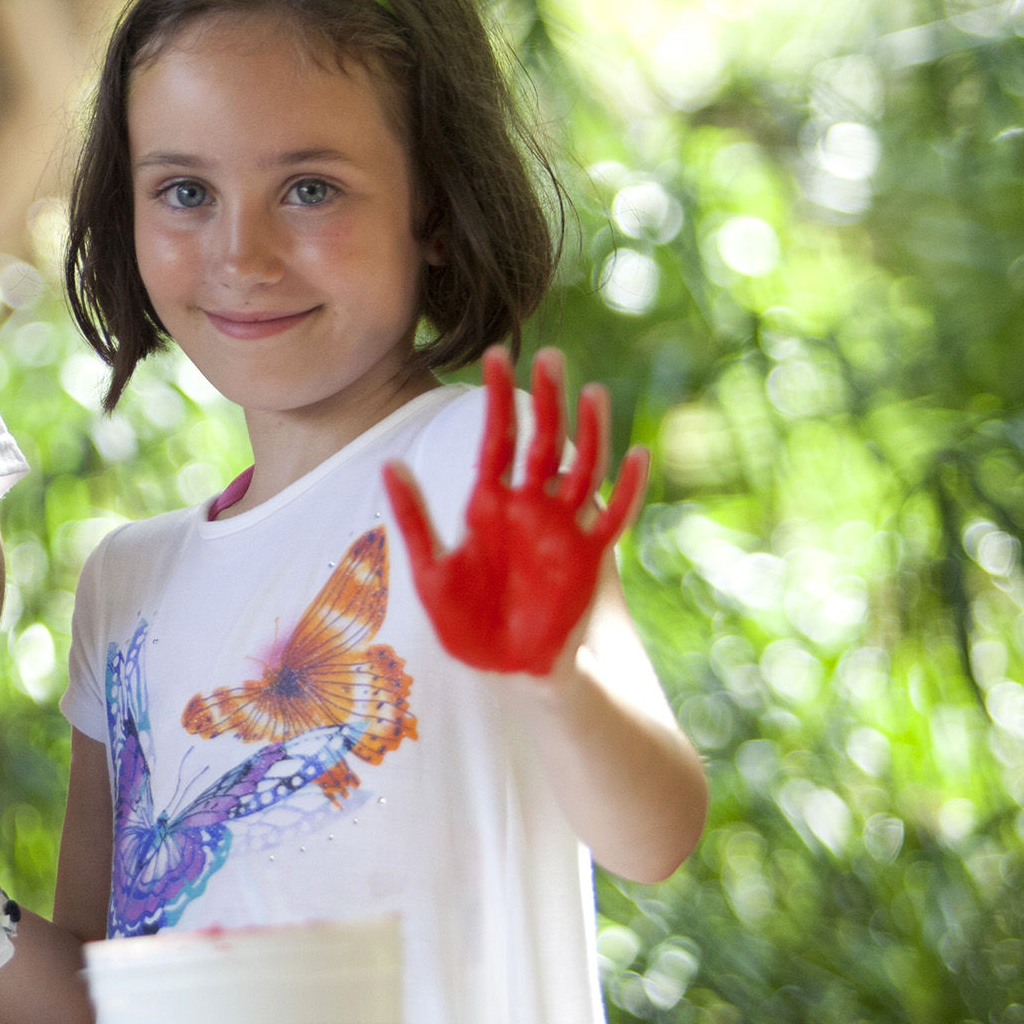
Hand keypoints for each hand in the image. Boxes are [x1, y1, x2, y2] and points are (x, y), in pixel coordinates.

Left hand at [384, 347, 649, 676]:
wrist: (502, 667)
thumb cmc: (463, 621)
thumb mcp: (429, 569)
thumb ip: (414, 518)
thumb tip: (388, 464)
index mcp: (487, 503)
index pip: (494, 438)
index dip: (497, 398)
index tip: (496, 356)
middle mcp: (527, 506)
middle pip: (540, 441)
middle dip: (546, 401)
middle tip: (549, 356)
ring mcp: (560, 528)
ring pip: (581, 467)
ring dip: (589, 432)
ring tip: (593, 392)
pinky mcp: (587, 557)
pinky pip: (611, 517)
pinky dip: (625, 489)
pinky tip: (635, 456)